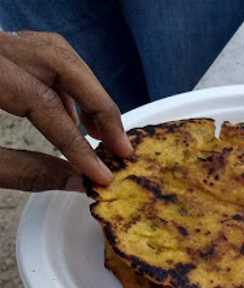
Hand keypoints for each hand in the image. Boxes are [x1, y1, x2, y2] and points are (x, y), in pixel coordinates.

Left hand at [0, 30, 131, 191]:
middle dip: (99, 105)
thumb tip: (79, 181)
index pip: (46, 105)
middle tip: (120, 146)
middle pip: (63, 63)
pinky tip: (71, 117)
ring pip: (55, 52)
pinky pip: (37, 55)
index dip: (79, 144)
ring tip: (99, 132)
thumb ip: (26, 172)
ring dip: (85, 91)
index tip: (104, 174)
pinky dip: (62, 84)